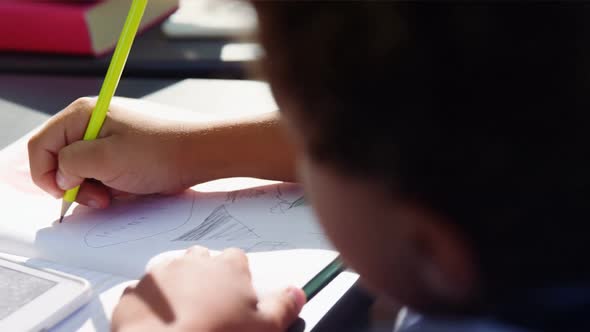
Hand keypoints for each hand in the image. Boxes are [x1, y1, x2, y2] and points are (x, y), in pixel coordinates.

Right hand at [28, 98, 296, 208]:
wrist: (207, 152)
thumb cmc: (162, 152)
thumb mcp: (106, 160)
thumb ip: (70, 166)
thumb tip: (60, 175)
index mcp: (83, 113)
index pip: (41, 145)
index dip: (46, 176)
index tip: (65, 197)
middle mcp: (95, 119)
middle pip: (62, 158)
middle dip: (76, 184)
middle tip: (100, 199)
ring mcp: (113, 133)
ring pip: (86, 168)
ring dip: (98, 186)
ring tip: (122, 192)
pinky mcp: (130, 146)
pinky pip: (108, 169)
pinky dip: (115, 183)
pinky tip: (134, 187)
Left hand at [112, 247, 305, 331]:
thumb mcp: (265, 328)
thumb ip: (283, 306)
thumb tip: (297, 293)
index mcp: (228, 266)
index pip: (237, 259)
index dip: (237, 278)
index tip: (237, 298)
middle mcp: (194, 261)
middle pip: (203, 261)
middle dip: (206, 277)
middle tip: (210, 308)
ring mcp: (162, 274)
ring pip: (173, 274)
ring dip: (177, 289)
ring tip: (183, 318)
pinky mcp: (136, 292)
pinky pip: (146, 294)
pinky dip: (151, 306)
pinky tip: (159, 325)